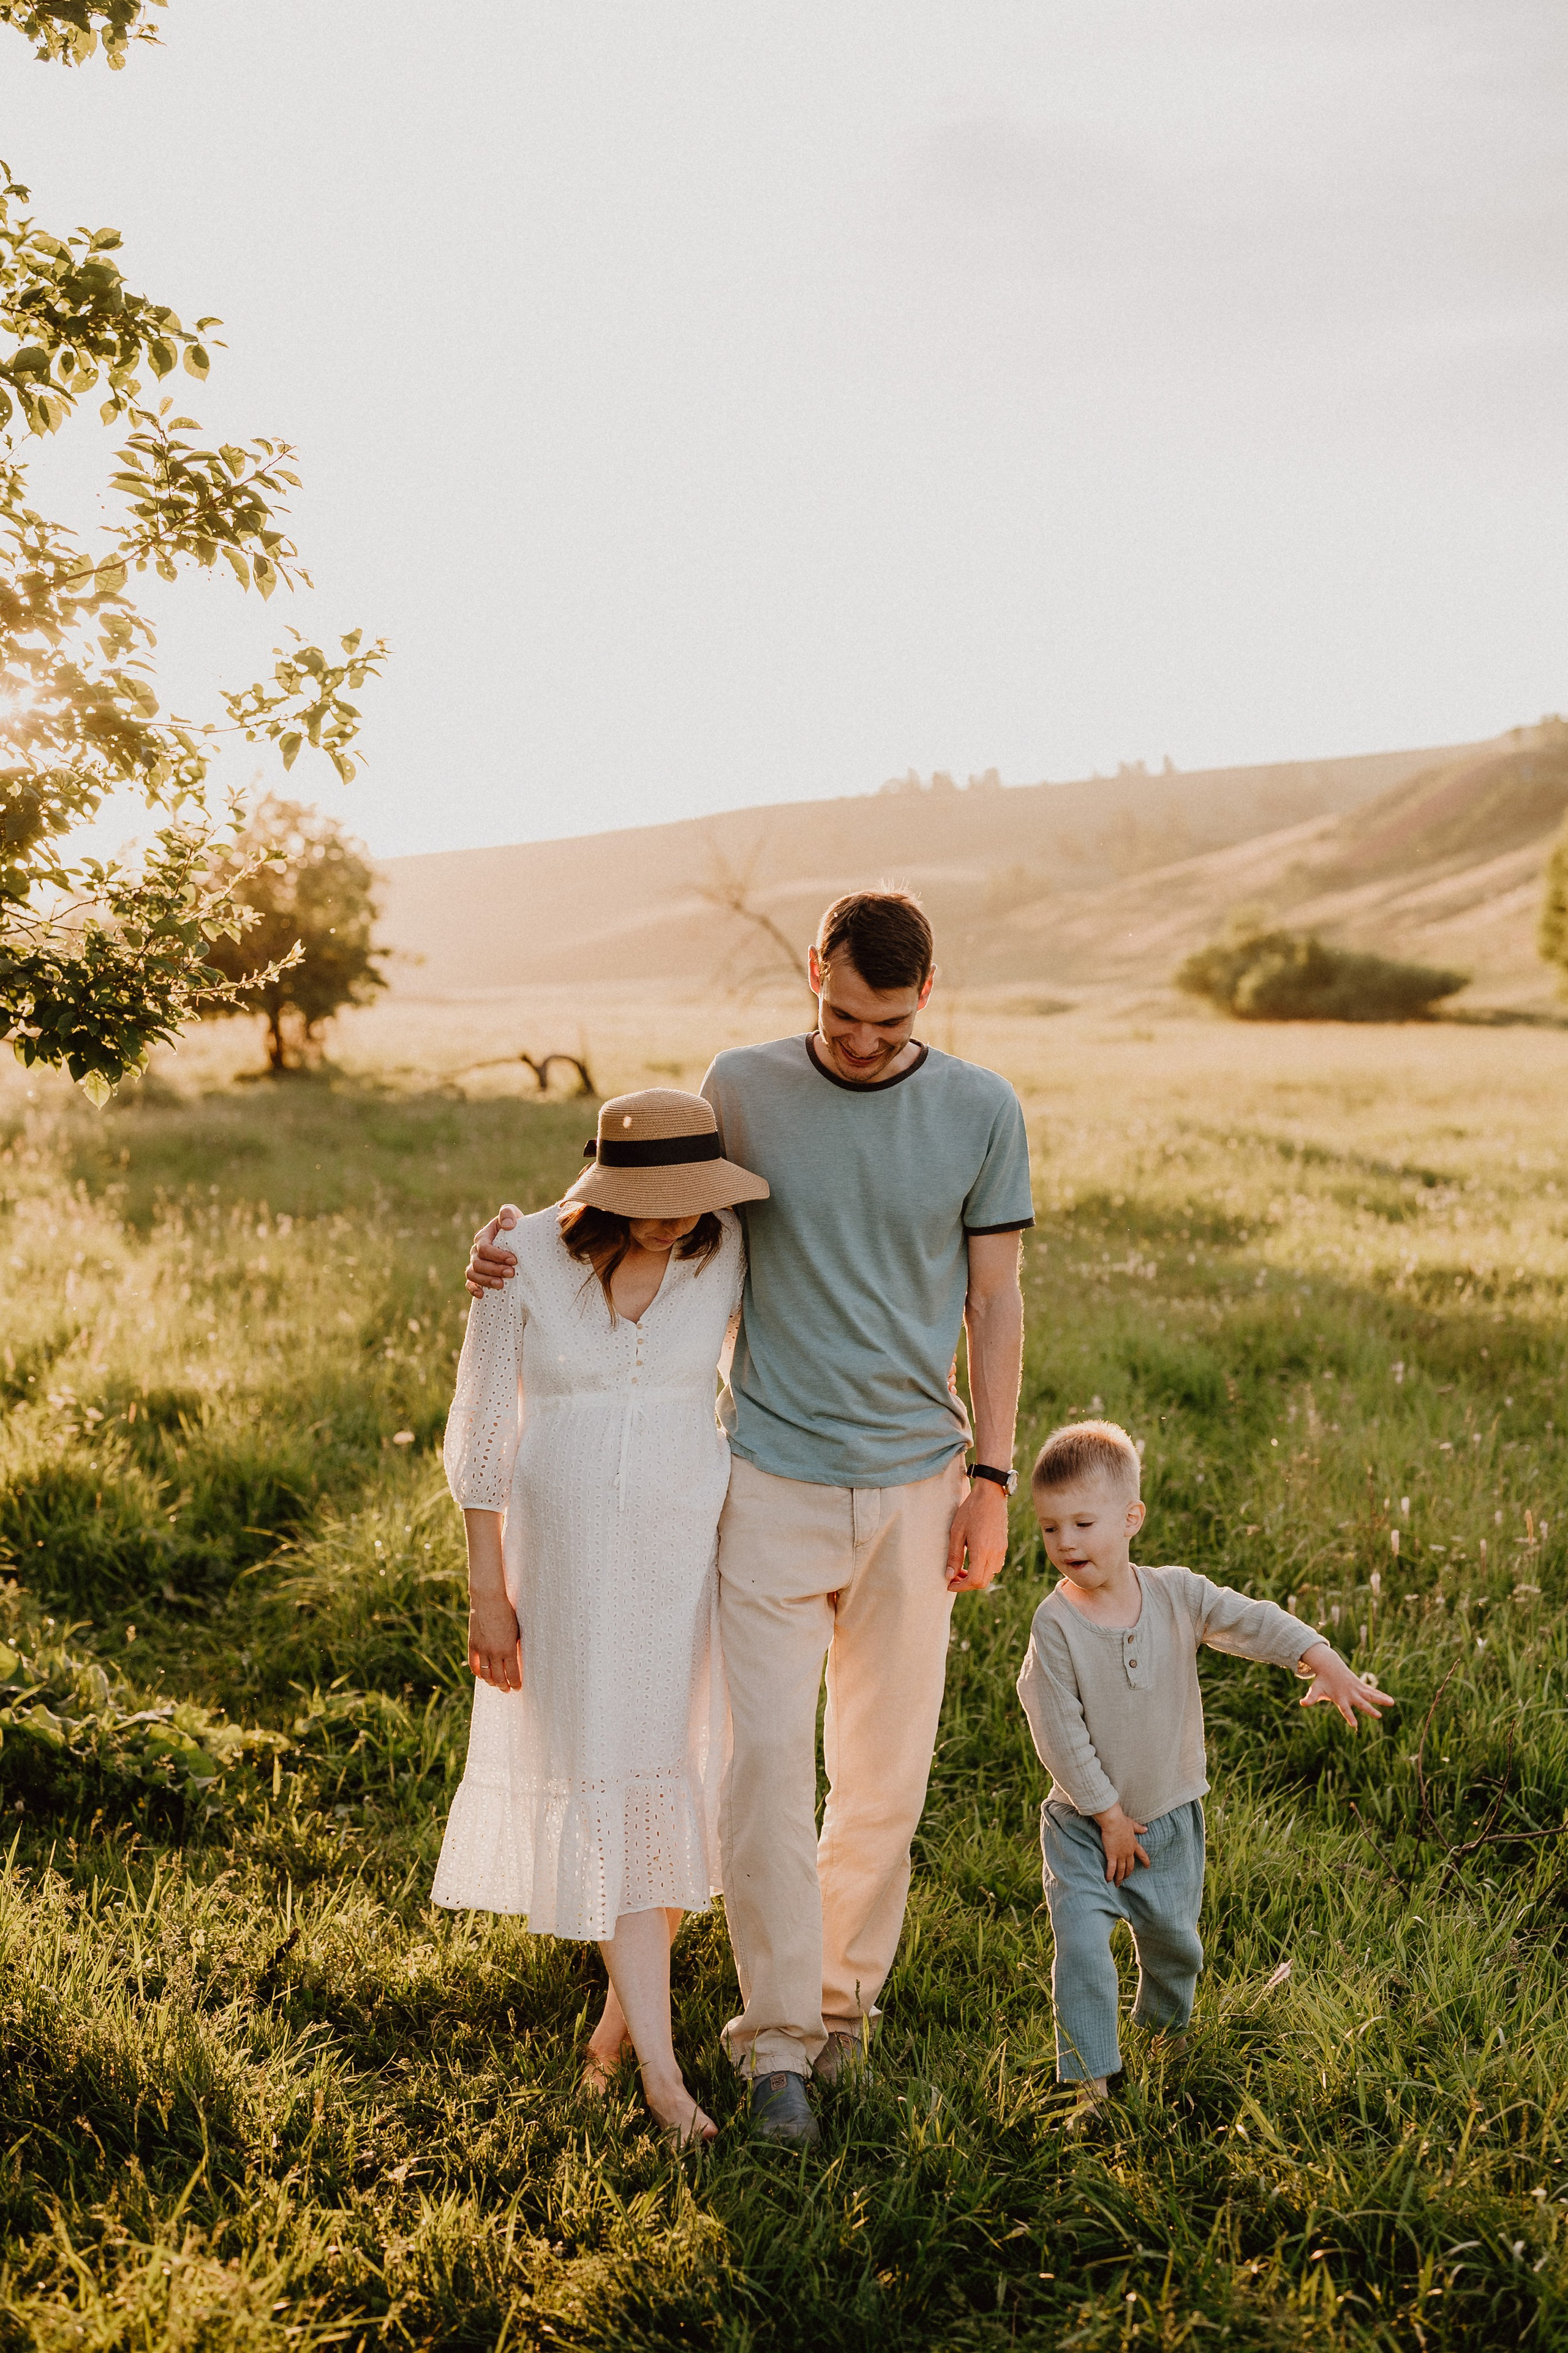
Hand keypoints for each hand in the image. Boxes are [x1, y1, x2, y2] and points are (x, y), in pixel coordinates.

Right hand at [465, 1203, 521, 1297]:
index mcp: (483, 1237)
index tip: (514, 1260)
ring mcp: (475, 1264)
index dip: (498, 1255)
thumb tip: (508, 1225)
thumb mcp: (513, 1214)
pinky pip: (469, 1283)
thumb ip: (508, 1213)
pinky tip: (482, 1295)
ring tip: (501, 1285)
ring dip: (486, 1280)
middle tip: (511, 1273)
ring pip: (472, 1274)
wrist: (519, 1240)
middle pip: (478, 1263)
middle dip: (494, 1269)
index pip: (485, 1248)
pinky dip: (473, 1289)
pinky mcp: (477, 1275)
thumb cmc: (516, 1226)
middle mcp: (476, 1251)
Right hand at [469, 1593, 522, 1689]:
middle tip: (507, 1690)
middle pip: (498, 1678)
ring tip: (495, 1684)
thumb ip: (514, 1646)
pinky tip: (482, 1676)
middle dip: (504, 1686)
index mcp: (508, 1649)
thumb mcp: (516, 1630)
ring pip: (485, 1674)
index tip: (517, 1688)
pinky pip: (474, 1665)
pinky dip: (478, 1673)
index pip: (512, 1674)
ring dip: (491, 1682)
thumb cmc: (507, 1612)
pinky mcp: (472, 1644)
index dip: (515, 1683)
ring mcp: (482, 1649)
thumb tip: (515, 1660)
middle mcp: (494, 1652)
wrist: (489, 1600)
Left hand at [946, 1475, 1009, 1591]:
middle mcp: (995, 1553)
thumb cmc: (971, 1510)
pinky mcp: (1003, 1545)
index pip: (974, 1581)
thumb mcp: (957, 1532)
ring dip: (976, 1576)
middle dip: (967, 1584)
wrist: (991, 1494)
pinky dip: (984, 1568)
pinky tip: (974, 1558)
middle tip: (954, 1576)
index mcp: (982, 1551)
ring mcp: (1001, 1550)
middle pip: (983, 1582)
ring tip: (962, 1568)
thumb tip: (949, 1575)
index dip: (960, 1587)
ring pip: (990, 1574)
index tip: (949, 1584)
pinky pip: (995, 1565)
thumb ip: (954, 1555)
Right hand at [1094, 1802, 1149, 1885]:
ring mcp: (1120, 1854)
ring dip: (1120, 1877)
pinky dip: (1110, 1875)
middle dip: (1128, 1873)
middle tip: (1126, 1878)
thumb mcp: (1132, 1824)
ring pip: (1121, 1870)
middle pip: (1130, 1866)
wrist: (1113, 1821)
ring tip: (1117, 1883)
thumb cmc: (1121, 1821)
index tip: (1147, 1867)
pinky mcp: (1112, 1855)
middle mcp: (1128, 1852)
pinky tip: (1108, 1880)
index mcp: (1134, 1844)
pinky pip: (1112, 1868)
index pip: (1142, 1855)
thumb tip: (1146, 1829)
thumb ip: (1139, 1828)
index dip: (1145, 1861)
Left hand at [1298, 1642, 1394, 1727]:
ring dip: (1381, 1699)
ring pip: (1371, 1694)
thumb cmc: (1322, 1681)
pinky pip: (1372, 1691)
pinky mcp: (1360, 1685)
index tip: (1354, 1725)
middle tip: (1378, 1716)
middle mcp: (1350, 1694)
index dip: (1349, 1717)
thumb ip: (1310, 1698)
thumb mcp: (1315, 1690)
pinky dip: (1381, 1695)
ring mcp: (1356, 1689)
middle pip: (1361, 1703)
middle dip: (1369, 1709)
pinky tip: (1390, 1700)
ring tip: (1392, 1703)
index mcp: (1340, 1698)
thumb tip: (1302, 1703)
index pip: (1344, 1709)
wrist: (1329, 1665)